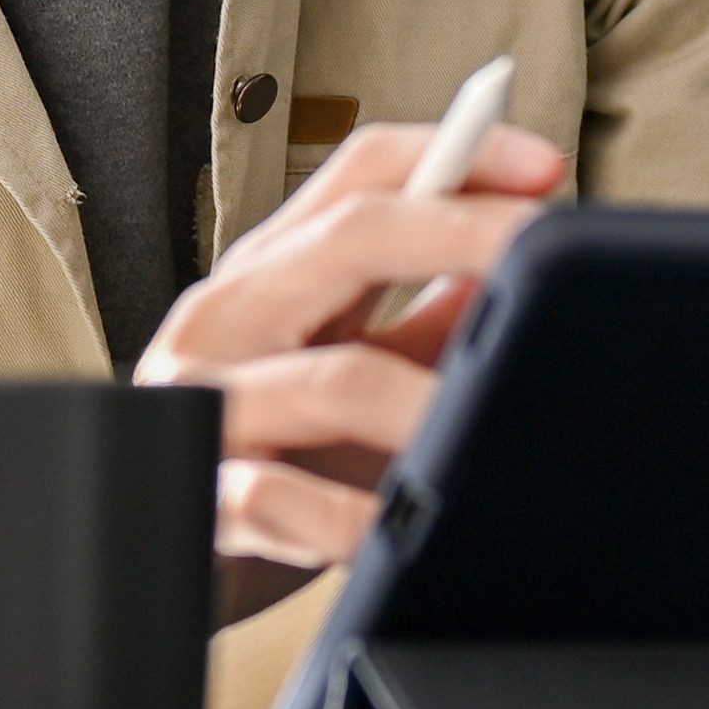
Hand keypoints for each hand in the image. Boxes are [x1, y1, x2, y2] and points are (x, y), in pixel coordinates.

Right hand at [140, 113, 569, 567]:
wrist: (161, 553)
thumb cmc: (278, 459)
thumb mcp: (358, 374)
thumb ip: (427, 322)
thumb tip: (522, 265)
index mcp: (272, 273)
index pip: (359, 176)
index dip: (454, 154)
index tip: (546, 167)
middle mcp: (228, 317)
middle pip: (349, 237)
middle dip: (461, 233)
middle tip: (544, 256)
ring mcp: (204, 403)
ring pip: (333, 380)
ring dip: (430, 405)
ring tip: (497, 428)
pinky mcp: (197, 496)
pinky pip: (282, 500)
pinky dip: (354, 520)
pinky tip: (406, 531)